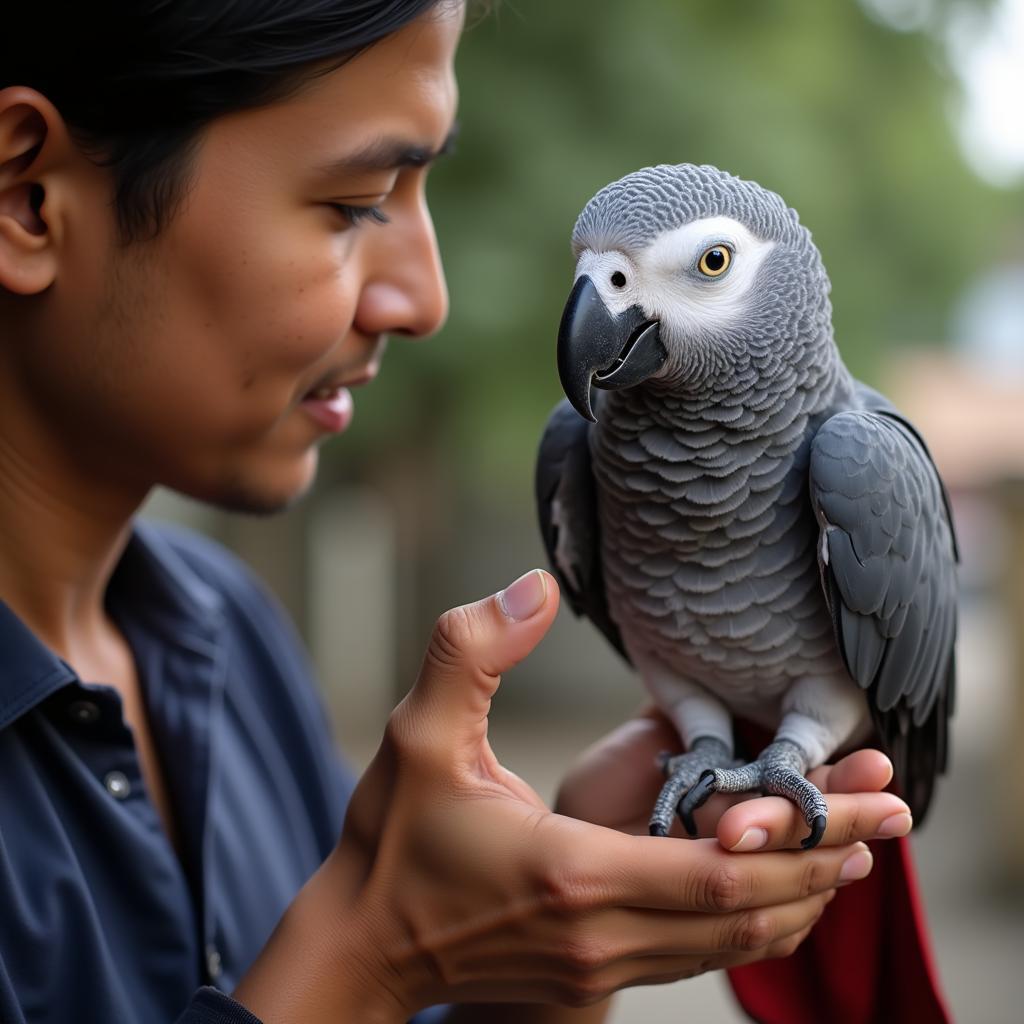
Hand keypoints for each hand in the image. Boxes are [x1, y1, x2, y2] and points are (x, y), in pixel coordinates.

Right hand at [234, 571, 878, 1023]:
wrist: (363, 946)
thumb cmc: (390, 840)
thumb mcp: (417, 733)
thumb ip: (471, 650)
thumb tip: (536, 587)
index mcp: (573, 874)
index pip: (722, 870)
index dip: (805, 834)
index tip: (872, 800)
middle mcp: (603, 934)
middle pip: (748, 911)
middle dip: (827, 860)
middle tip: (893, 815)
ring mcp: (602, 967)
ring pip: (731, 944)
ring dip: (799, 895)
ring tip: (853, 850)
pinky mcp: (594, 977)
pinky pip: (699, 956)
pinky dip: (751, 923)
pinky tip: (774, 892)